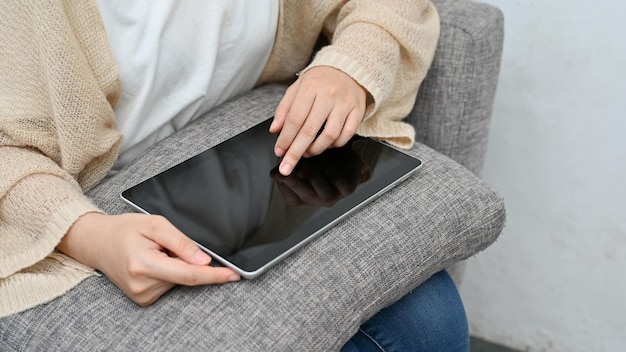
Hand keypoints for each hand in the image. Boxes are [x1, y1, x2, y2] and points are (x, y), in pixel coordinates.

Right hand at [57, 213, 239, 305]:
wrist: (96, 242)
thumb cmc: (124, 229)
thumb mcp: (155, 224)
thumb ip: (182, 242)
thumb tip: (205, 260)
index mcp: (145, 264)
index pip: (189, 274)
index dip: (214, 275)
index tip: (234, 274)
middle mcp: (143, 284)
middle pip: (185, 275)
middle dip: (186, 259)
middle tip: (165, 244)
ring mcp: (142, 295)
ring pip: (178, 280)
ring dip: (175, 265)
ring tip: (154, 251)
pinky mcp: (143, 299)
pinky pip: (169, 285)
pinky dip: (168, 272)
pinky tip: (152, 262)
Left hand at [270, 66, 366, 175]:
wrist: (348, 66)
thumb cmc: (320, 80)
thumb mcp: (297, 87)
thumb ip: (285, 108)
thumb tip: (275, 129)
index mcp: (310, 87)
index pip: (295, 119)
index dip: (286, 138)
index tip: (279, 152)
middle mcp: (328, 95)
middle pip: (310, 130)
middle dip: (296, 152)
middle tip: (288, 166)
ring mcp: (345, 103)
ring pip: (330, 135)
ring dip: (316, 149)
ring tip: (307, 152)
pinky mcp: (358, 110)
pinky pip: (347, 134)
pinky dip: (335, 144)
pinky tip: (326, 144)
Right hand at [270, 147, 364, 206]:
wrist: (346, 153)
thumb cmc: (321, 158)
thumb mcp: (303, 162)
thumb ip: (291, 168)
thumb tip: (274, 173)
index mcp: (308, 198)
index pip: (293, 201)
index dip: (284, 187)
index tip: (277, 173)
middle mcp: (320, 200)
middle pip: (306, 197)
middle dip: (294, 183)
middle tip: (287, 169)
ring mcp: (335, 196)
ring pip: (323, 194)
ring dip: (313, 178)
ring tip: (306, 165)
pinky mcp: (349, 189)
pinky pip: (340, 185)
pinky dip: (333, 175)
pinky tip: (328, 165)